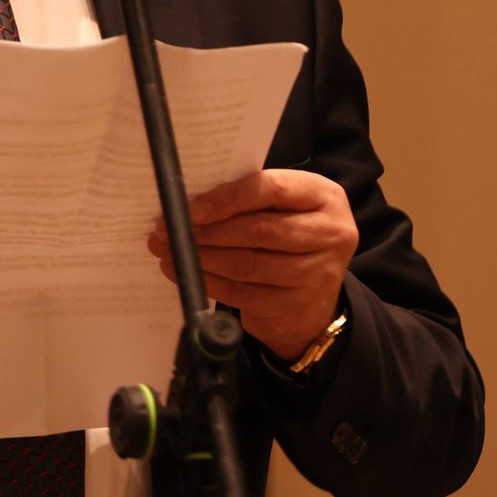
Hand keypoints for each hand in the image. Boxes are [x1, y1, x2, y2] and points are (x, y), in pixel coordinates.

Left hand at [147, 169, 356, 361]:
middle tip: (165, 229)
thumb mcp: (280, 208)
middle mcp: (330, 233)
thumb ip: (247, 199)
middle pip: (259, 230)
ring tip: (169, 250)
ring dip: (201, 256)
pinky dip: (208, 282)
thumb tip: (184, 200)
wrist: (312, 297)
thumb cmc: (286, 237)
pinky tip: (184, 272)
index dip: (228, 198)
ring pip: (247, 264)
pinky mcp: (297, 306)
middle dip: (206, 230)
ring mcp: (318, 274)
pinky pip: (242, 293)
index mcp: (323, 197)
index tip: (191, 207)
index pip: (272, 189)